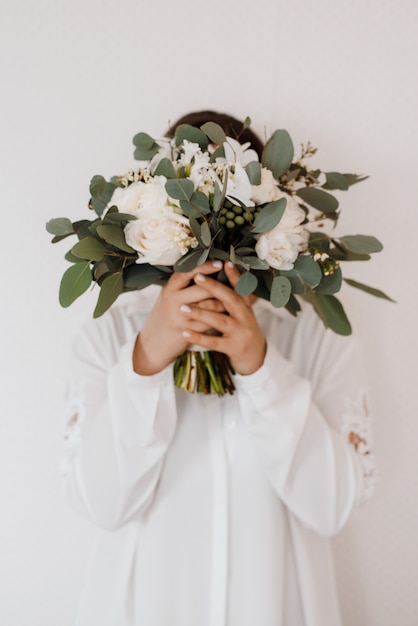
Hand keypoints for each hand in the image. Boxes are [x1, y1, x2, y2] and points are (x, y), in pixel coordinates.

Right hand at [133, 260, 224, 374]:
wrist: (152, 344)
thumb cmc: (165, 317)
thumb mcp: (169, 298)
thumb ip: (184, 287)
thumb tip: (207, 272)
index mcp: (169, 289)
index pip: (187, 272)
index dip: (204, 266)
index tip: (219, 262)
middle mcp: (172, 300)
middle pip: (202, 289)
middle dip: (220, 286)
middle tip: (235, 282)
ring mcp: (179, 316)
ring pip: (208, 306)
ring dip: (224, 302)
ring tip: (236, 298)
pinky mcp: (186, 331)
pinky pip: (208, 323)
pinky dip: (220, 318)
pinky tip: (229, 316)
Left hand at [180, 262, 266, 375]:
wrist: (255, 357)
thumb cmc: (242, 329)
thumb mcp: (242, 312)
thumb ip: (231, 298)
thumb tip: (219, 275)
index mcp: (245, 306)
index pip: (240, 287)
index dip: (233, 275)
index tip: (224, 262)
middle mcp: (245, 317)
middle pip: (230, 299)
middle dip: (214, 287)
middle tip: (197, 277)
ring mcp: (240, 332)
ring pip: (220, 320)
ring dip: (201, 313)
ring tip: (183, 309)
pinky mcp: (233, 347)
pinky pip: (214, 342)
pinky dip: (199, 338)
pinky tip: (185, 333)